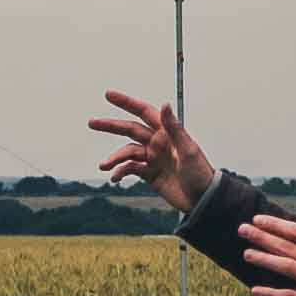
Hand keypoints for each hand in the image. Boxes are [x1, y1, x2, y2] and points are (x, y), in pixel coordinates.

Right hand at [88, 90, 214, 211]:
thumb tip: (164, 104)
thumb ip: (174, 128)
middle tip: (92, 122)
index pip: (144, 112)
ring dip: (114, 158)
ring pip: (127, 152)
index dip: (126, 102)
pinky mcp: (150, 174)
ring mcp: (153, 158)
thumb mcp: (188, 150)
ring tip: (103, 165)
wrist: (203, 200)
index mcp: (167, 132)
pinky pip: (130, 169)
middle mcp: (158, 142)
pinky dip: (121, 172)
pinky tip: (115, 178)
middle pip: (130, 129)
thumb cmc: (200, 173)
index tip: (108, 94)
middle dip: (110, 126)